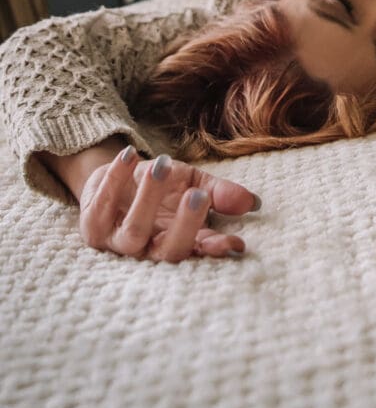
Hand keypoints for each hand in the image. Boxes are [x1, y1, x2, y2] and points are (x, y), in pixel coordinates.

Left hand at [78, 146, 259, 261]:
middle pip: (168, 252)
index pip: (199, 251)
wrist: (115, 178)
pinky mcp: (92, 226)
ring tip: (163, 164)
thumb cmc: (161, 187)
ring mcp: (117, 242)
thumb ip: (219, 192)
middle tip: (199, 195)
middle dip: (185, 226)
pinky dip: (116, 178)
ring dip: (150, 198)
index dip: (216, 249)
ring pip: (134, 233)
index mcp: (177, 241)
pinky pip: (103, 204)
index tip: (235, 241)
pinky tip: (130, 155)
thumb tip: (251, 202)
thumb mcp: (193, 183)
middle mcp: (148, 249)